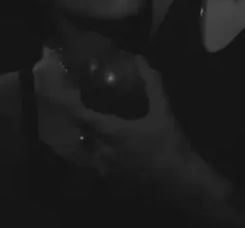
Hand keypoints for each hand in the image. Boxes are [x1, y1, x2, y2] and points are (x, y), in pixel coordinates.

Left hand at [33, 48, 188, 180]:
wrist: (182, 184)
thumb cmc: (171, 145)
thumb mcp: (163, 111)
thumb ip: (151, 84)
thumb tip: (140, 59)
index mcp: (111, 133)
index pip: (80, 116)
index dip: (68, 102)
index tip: (62, 89)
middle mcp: (102, 152)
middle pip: (81, 131)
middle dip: (80, 116)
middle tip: (82, 101)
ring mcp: (105, 170)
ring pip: (88, 148)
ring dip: (89, 134)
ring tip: (94, 121)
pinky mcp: (111, 181)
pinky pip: (96, 162)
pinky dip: (97, 149)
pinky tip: (108, 144)